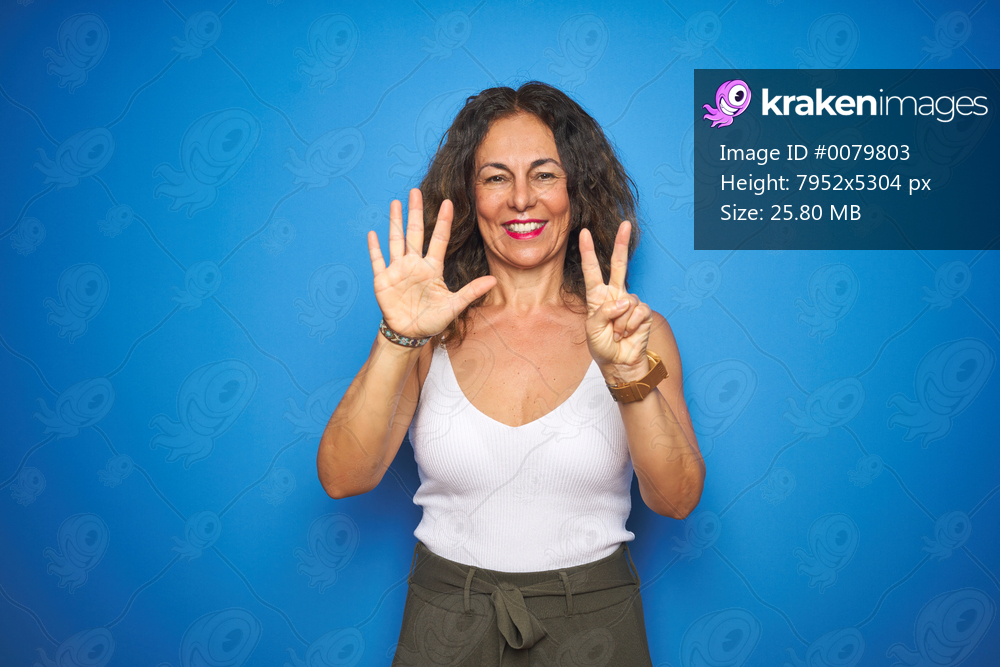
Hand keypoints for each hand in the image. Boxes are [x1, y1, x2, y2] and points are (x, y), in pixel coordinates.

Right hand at [367, 189, 496, 338]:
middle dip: (415, 213)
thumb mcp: (454, 306)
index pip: (438, 240)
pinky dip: (375, 248)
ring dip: (395, 222)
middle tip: (415, 191)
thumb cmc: (432, 319)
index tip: (448, 203)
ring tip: (395, 203)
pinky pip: (378, 261)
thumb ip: (472, 292)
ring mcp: (398, 270)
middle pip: (414, 233)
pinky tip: (373, 233)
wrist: (410, 334)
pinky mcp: (383, 280)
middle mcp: (414, 264)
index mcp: (432, 268)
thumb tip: (494, 281)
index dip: (443, 222)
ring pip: (395, 241)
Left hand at [579, 221, 652, 381]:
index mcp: (597, 296)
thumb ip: (603, 313)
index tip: (583, 233)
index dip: (588, 252)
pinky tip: (628, 333)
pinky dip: (631, 325)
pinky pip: (638, 312)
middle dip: (622, 244)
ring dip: (620, 321)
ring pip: (627, 300)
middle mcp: (614, 295)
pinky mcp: (643, 313)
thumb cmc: (602, 346)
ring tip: (617, 333)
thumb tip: (622, 302)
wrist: (620, 363)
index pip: (592, 270)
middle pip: (620, 265)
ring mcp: (630, 303)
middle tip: (625, 224)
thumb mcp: (592, 330)